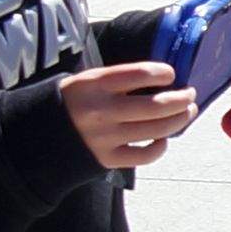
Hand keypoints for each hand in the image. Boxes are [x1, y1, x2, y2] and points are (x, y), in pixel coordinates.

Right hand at [60, 61, 198, 169]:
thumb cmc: (75, 102)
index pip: (141, 73)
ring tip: (186, 112)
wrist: (40, 135)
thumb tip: (165, 81)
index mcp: (95, 84)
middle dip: (183, 99)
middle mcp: (101, 110)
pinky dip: (161, 146)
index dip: (164, 73)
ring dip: (180, 120)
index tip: (171, 75)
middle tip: (190, 95)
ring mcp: (105, 137)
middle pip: (158, 105)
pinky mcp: (107, 159)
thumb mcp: (89, 81)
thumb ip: (121, 80)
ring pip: (158, 130)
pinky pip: (146, 155)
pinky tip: (162, 138)